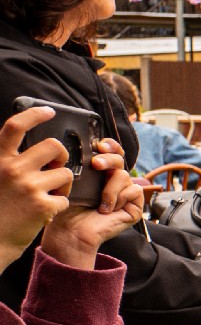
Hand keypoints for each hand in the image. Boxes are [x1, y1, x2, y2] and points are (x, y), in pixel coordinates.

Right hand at [0, 107, 75, 265]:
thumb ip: (11, 162)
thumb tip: (35, 152)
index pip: (15, 127)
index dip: (34, 115)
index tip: (49, 111)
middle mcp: (13, 169)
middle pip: (54, 146)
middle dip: (61, 156)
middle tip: (56, 167)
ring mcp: (29, 187)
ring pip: (65, 173)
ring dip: (62, 185)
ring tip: (47, 196)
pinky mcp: (43, 205)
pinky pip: (66, 198)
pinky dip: (59, 205)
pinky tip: (44, 213)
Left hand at [38, 144, 145, 269]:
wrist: (70, 232)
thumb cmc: (68, 209)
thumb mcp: (73, 181)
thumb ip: (84, 165)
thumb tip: (90, 148)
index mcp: (100, 173)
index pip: (111, 152)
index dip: (109, 146)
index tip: (99, 145)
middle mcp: (113, 181)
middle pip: (119, 159)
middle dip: (109, 159)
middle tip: (96, 164)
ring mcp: (125, 194)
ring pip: (124, 176)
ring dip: (110, 187)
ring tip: (99, 202)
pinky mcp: (134, 207)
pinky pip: (134, 191)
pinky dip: (120, 198)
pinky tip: (107, 209)